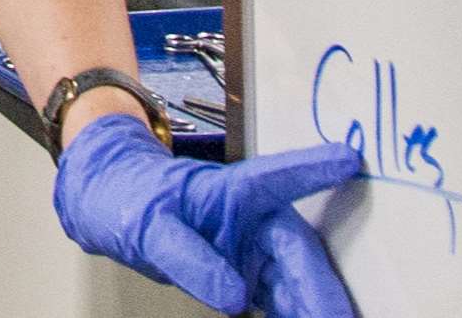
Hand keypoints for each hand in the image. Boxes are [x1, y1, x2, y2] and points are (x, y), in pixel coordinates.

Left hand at [52, 116, 359, 315]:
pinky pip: (281, 300)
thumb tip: (234, 298)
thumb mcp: (149, 226)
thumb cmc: (132, 198)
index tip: (348, 159)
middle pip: (298, 251)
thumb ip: (188, 258)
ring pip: (296, 281)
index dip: (312, 169)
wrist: (113, 208)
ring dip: (314, 306)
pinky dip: (296, 314)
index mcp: (234, 190)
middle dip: (322, 286)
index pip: (277, 179)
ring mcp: (256, 251)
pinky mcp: (252, 277)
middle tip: (341, 315)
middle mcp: (254, 220)